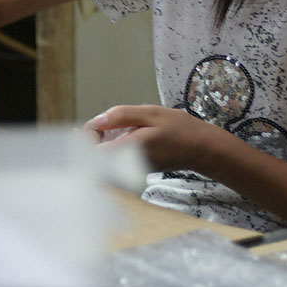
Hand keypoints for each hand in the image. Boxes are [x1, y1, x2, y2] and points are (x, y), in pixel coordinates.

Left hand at [84, 105, 230, 171]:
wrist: (201, 149)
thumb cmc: (179, 129)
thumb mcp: (151, 113)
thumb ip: (121, 116)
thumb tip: (96, 121)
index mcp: (127, 151)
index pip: (90, 152)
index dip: (86, 137)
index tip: (99, 124)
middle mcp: (126, 167)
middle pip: (92, 162)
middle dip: (89, 143)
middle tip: (99, 126)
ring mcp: (130, 172)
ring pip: (101, 164)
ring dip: (98, 147)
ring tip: (108, 131)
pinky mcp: (134, 172)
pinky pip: (112, 165)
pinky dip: (109, 151)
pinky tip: (119, 137)